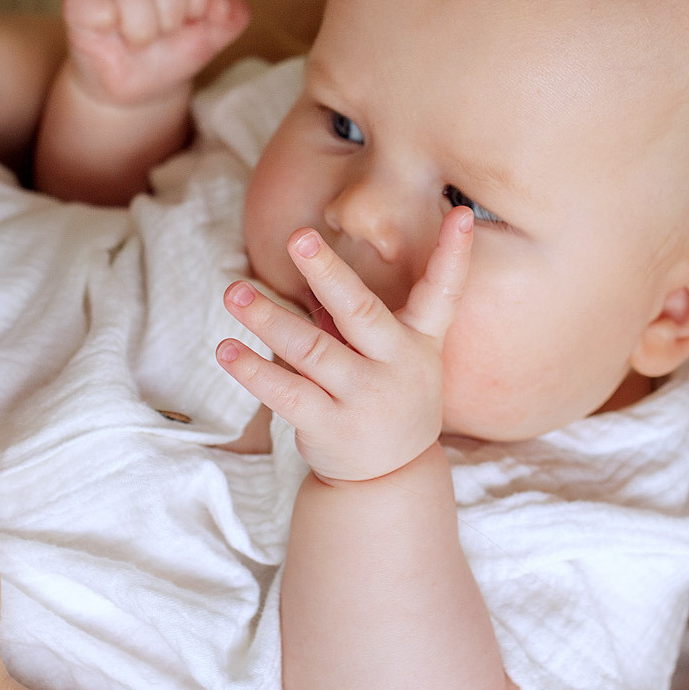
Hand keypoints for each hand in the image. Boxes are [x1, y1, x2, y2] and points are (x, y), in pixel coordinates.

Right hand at [62, 0, 249, 109]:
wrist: (134, 91)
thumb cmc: (168, 57)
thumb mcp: (208, 42)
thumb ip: (231, 19)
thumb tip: (225, 0)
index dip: (200, 3)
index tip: (188, 24)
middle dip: (171, 18)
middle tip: (160, 36)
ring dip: (142, 29)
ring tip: (138, 41)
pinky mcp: (78, 0)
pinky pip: (91, 1)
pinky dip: (107, 22)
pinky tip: (110, 33)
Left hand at [215, 208, 472, 481]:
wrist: (390, 476)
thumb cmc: (387, 392)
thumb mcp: (396, 352)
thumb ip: (360, 311)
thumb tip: (317, 252)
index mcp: (419, 340)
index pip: (443, 293)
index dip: (455, 254)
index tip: (462, 213)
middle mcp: (396, 366)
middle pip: (360, 312)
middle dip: (329, 273)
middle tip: (298, 237)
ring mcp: (363, 399)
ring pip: (311, 351)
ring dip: (269, 319)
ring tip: (235, 292)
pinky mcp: (329, 426)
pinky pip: (285, 393)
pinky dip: (253, 370)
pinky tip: (227, 348)